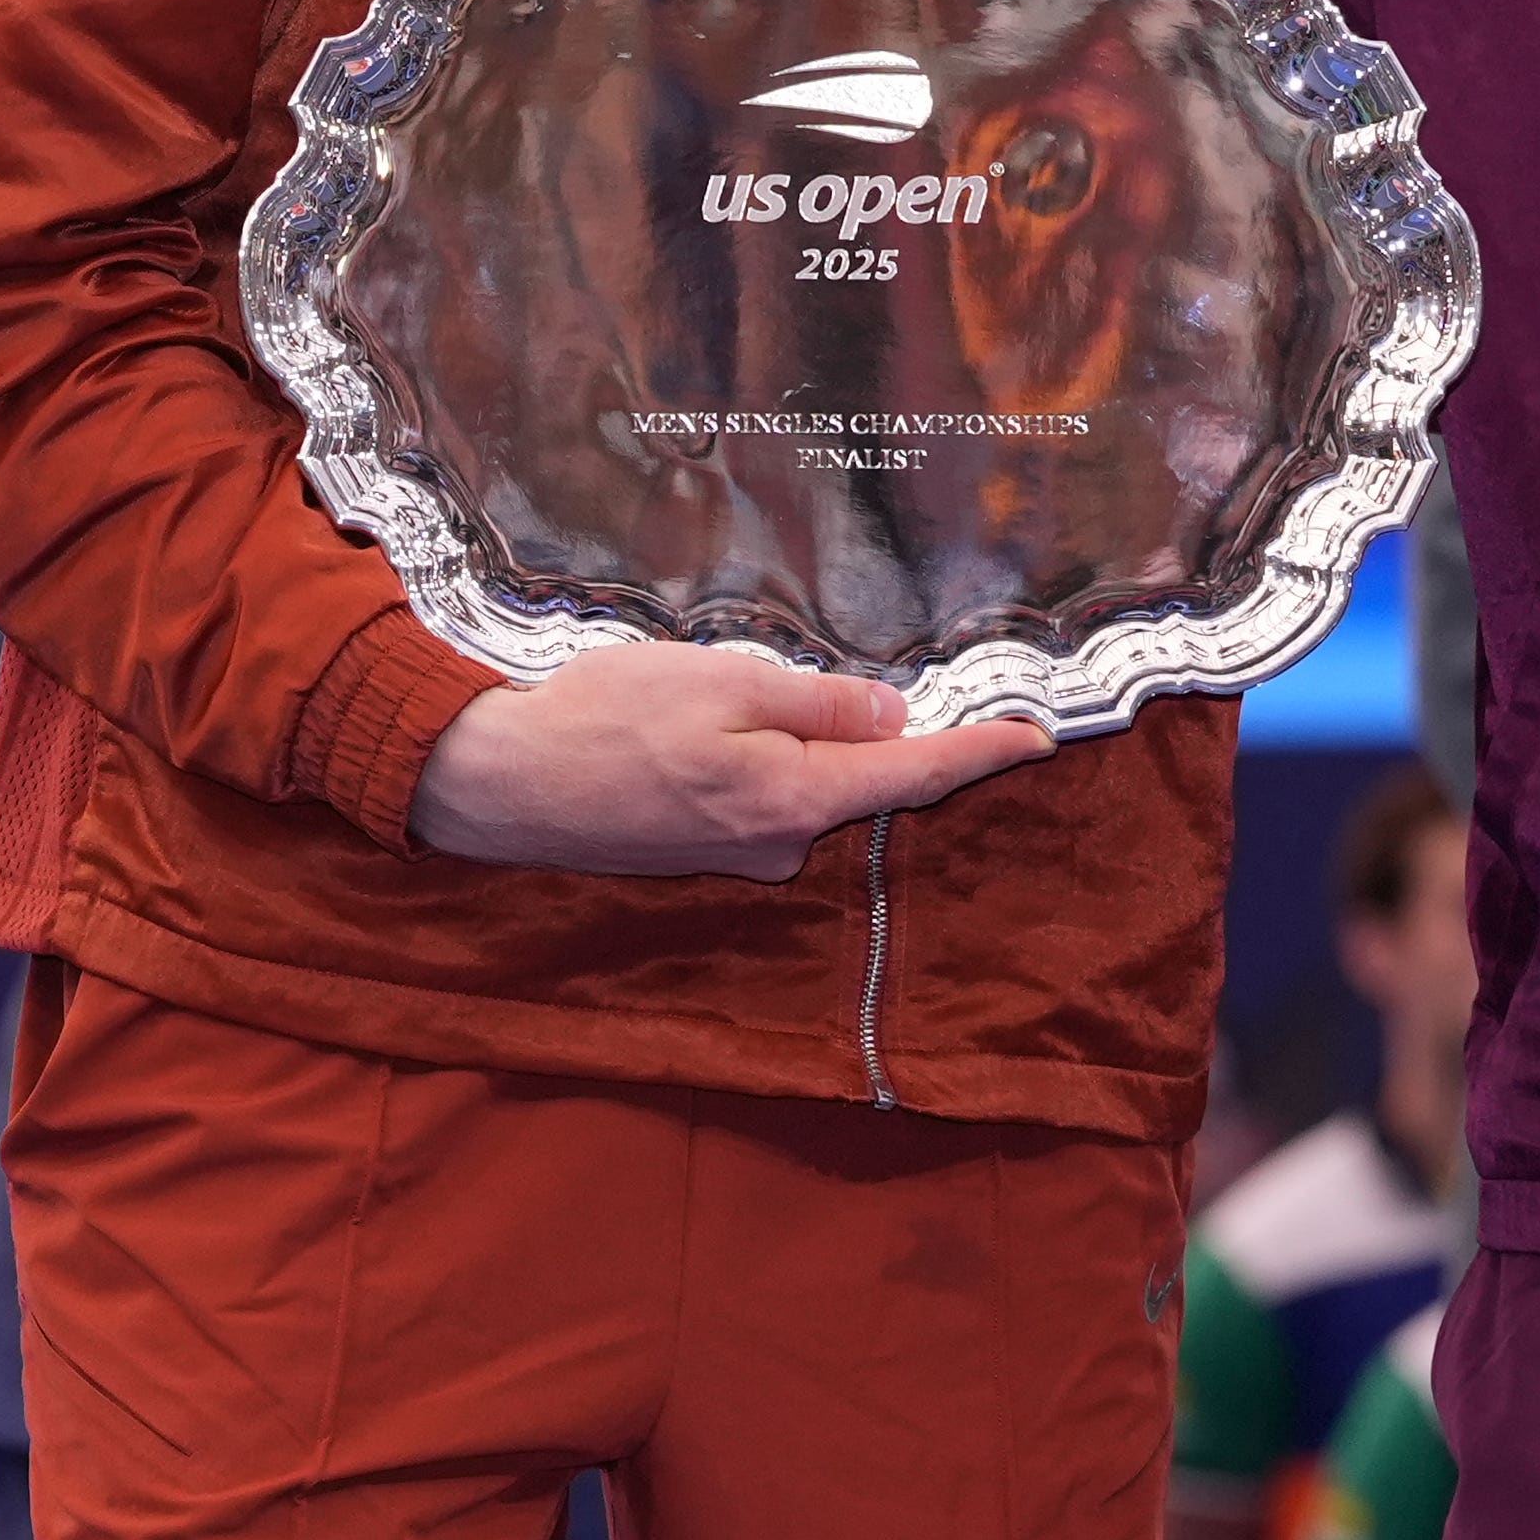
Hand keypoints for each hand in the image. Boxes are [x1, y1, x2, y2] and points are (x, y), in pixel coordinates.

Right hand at [404, 641, 1054, 877]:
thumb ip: (816, 705)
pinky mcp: (700, 853)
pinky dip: (763, 762)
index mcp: (794, 799)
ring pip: (806, 788)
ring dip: (804, 744)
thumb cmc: (605, 718)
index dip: (981, 751)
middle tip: (889, 681)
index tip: (1040, 734)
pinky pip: (762, 799)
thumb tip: (897, 720)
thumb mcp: (723, 684)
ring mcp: (737, 858)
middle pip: (864, 786)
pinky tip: (710, 726)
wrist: (498, 783)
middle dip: (887, 739)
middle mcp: (777, 845)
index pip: (915, 777)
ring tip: (746, 690)